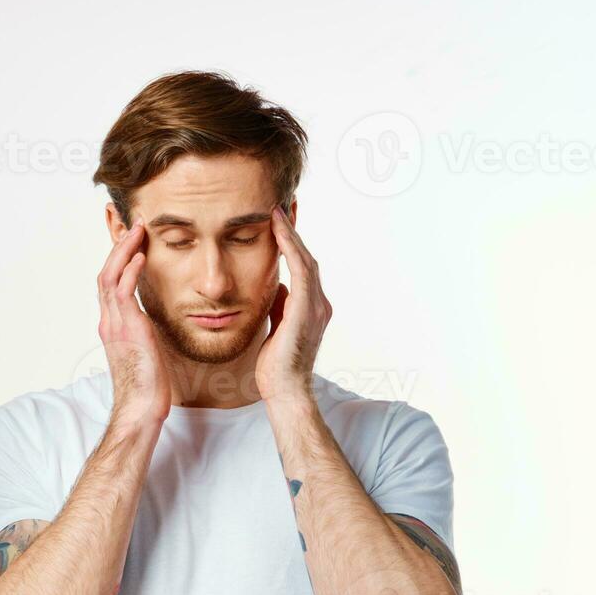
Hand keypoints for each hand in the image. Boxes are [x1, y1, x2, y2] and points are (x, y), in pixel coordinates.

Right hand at [99, 221, 169, 428]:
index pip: (109, 284)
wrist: (140, 407)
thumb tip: (153, 322)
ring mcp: (115, 324)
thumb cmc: (147, 386)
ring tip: (138, 231)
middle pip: (105, 273)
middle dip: (119, 247)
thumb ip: (144, 332)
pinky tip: (142, 256)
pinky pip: (122, 291)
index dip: (119, 260)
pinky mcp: (127, 328)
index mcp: (112, 326)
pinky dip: (130, 270)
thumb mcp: (146, 351)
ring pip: (110, 276)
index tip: (133, 241)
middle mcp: (109, 321)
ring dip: (124, 250)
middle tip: (134, 225)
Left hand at [256, 204, 331, 405]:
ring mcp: (316, 306)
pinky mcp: (306, 310)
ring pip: (306, 259)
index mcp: (311, 306)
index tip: (279, 221)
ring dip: (291, 234)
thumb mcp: (276, 326)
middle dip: (294, 232)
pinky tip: (279, 233)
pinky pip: (301, 271)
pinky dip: (291, 249)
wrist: (284, 389)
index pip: (303, 267)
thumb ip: (280, 305)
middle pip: (308, 257)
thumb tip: (276, 286)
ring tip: (277, 211)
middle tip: (282, 205)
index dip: (292, 243)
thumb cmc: (276, 364)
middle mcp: (319, 302)